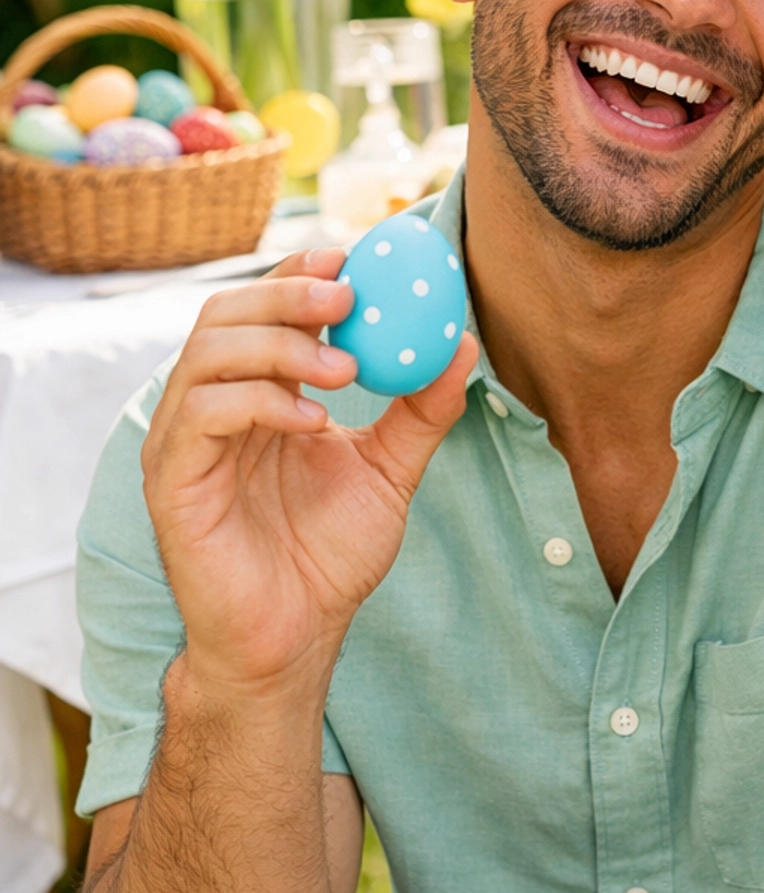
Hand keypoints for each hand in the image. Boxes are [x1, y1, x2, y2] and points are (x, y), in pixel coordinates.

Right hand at [142, 248, 476, 698]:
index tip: (355, 255)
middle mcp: (209, 406)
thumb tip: (463, 343)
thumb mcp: (389, 471)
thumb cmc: (329, 556)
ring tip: (346, 369)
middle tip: (348, 294)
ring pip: (207, 355)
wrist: (296, 637)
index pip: (261, 309)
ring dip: (279, 346)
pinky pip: (201, 416)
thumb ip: (420, 410)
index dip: (300, 272)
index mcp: (254, 393)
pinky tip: (312, 421)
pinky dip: (258, 403)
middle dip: (286, 292)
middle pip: (224, 315)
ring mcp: (184, 442)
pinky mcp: (171, 482)